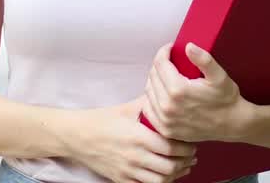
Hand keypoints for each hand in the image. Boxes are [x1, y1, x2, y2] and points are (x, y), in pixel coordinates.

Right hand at [69, 96, 196, 182]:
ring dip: (176, 175)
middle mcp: (135, 156)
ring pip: (161, 181)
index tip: (192, 143)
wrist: (77, 136)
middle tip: (192, 155)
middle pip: (170, 166)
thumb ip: (149, 103)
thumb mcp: (126, 108)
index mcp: (138, 137)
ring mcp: (128, 171)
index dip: (186, 147)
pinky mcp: (121, 180)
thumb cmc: (102, 120)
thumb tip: (167, 95)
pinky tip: (165, 175)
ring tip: (182, 167)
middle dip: (185, 162)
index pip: (172, 147)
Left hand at [141, 43, 249, 142]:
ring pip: (148, 91)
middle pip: (153, 76)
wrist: (232, 124)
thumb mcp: (219, 76)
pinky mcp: (166, 130)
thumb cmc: (226, 99)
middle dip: (160, 64)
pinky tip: (161, 93)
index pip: (160, 63)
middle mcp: (168, 106)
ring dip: (154, 80)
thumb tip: (188, 46)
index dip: (164, 51)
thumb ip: (204, 59)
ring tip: (166, 75)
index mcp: (178, 90)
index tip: (170, 48)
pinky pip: (148, 109)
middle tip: (170, 61)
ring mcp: (165, 120)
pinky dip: (151, 98)